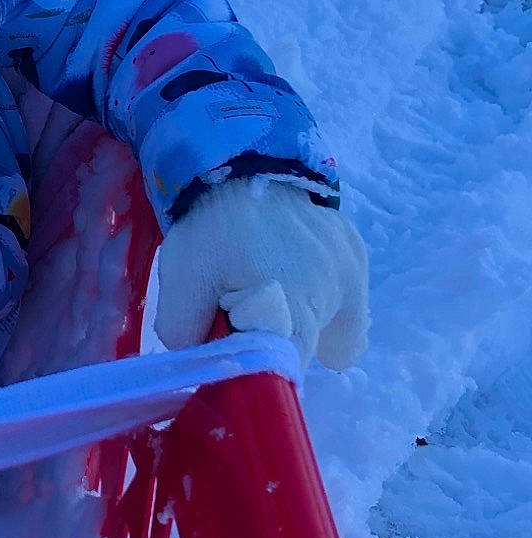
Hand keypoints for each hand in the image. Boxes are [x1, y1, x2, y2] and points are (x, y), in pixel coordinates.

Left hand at [155, 178, 368, 370]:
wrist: (240, 162)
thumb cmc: (210, 226)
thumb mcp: (180, 280)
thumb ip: (188, 335)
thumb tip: (209, 366)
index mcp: (294, 308)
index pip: (285, 374)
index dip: (259, 375)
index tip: (239, 354)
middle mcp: (336, 297)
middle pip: (306, 350)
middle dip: (274, 342)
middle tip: (241, 308)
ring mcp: (353, 274)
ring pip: (331, 330)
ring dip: (299, 320)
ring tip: (268, 286)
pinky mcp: (357, 255)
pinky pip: (344, 300)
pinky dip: (318, 296)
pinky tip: (289, 270)